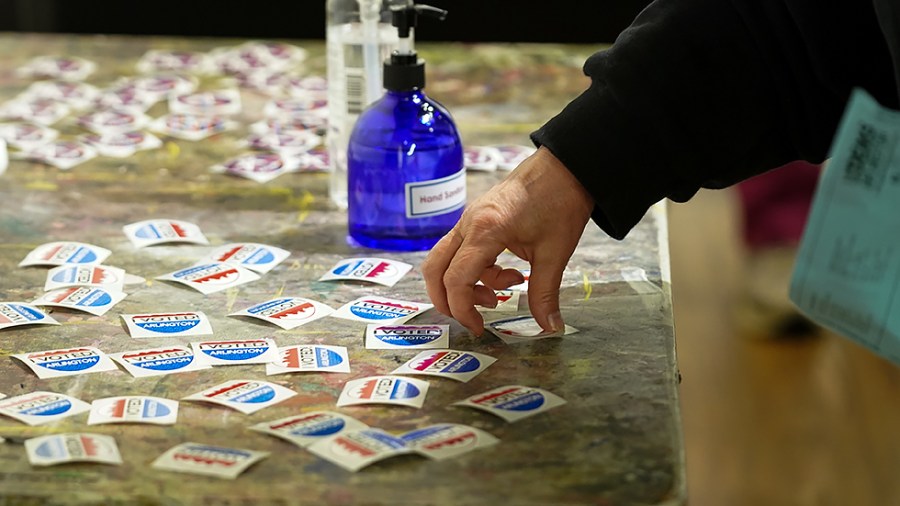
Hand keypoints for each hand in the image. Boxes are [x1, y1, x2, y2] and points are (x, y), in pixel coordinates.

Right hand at [422, 146, 593, 334]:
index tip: (480, 328)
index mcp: (485, 231)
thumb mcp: (556, 253)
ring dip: (464, 285)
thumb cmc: (560, 201)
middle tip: (473, 318)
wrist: (565, 166)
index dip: (462, 310)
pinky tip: (508, 274)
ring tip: (499, 295)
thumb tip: (550, 327)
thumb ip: (545, 293)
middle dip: (447, 300)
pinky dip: (475, 270)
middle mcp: (468, 224)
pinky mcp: (475, 219)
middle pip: (434, 269)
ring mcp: (468, 219)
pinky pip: (461, 250)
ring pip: (444, 260)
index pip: (456, 280)